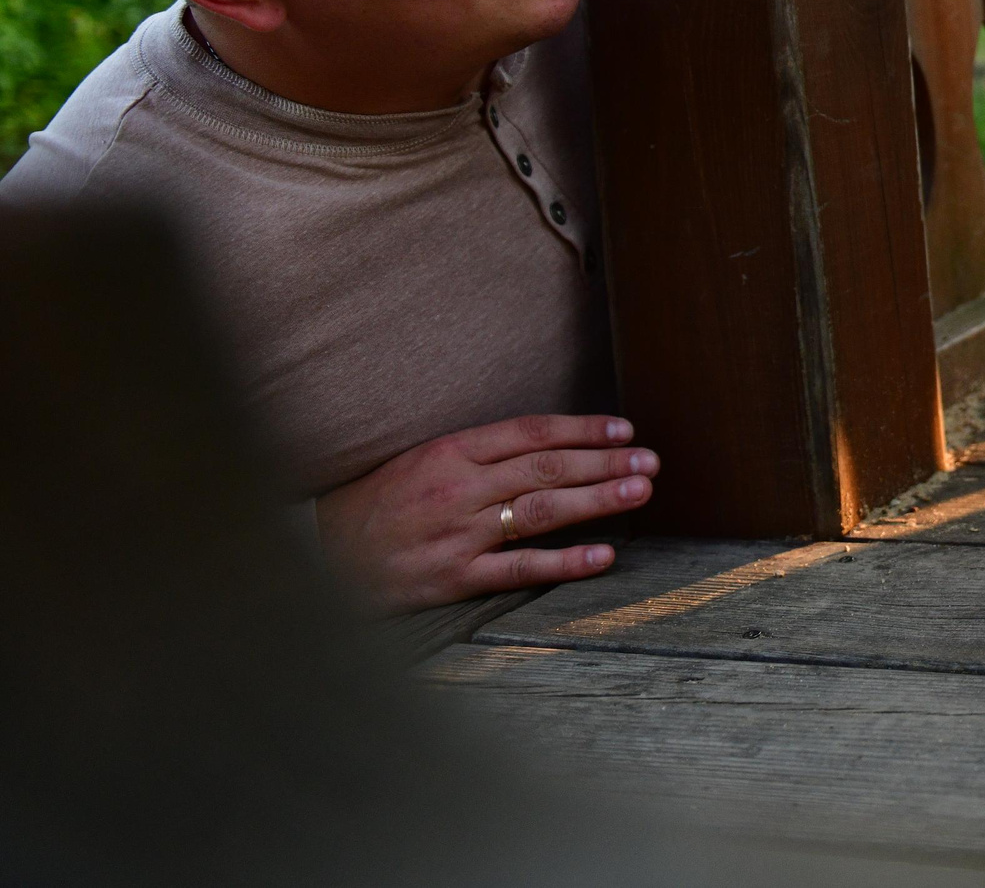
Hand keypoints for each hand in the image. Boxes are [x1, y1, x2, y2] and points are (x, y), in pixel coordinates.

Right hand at [312, 414, 657, 614]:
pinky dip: (564, 562)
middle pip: (546, 468)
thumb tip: (546, 446)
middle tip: (650, 460)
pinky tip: (603, 556)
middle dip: (605, 461)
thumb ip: (477, 453)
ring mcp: (457, 534)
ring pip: (541, 511)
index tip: (624, 428)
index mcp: (450, 451)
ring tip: (640, 490)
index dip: (582, 429)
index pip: (530, 432)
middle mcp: (458, 487)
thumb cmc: (373, 503)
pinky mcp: (452, 578)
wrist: (314, 554)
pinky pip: (518, 568)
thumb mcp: (419, 459)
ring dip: (597, 499)